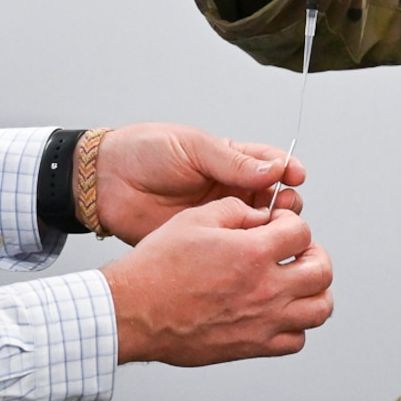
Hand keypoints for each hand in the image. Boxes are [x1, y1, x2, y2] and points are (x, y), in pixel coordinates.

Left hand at [93, 124, 302, 244]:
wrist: (105, 183)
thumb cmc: (144, 153)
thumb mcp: (190, 147)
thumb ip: (230, 160)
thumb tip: (272, 169)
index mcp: (229, 160)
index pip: (271, 165)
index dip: (287, 170)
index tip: (295, 176)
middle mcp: (229, 189)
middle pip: (274, 199)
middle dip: (285, 202)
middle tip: (283, 206)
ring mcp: (218, 218)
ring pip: (259, 228)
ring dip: (271, 229)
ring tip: (270, 229)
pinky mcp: (204, 243)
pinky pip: (234, 250)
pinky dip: (249, 253)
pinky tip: (254, 253)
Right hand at [101, 200, 333, 364]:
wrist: (134, 312)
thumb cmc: (157, 268)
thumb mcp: (194, 219)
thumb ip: (235, 210)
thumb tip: (261, 216)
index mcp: (252, 253)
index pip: (301, 232)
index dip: (290, 223)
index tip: (278, 226)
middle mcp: (265, 289)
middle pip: (322, 271)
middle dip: (314, 254)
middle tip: (299, 252)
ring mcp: (262, 322)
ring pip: (319, 309)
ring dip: (315, 291)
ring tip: (298, 281)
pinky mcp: (252, 346)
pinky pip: (297, 340)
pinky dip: (297, 325)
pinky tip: (280, 311)